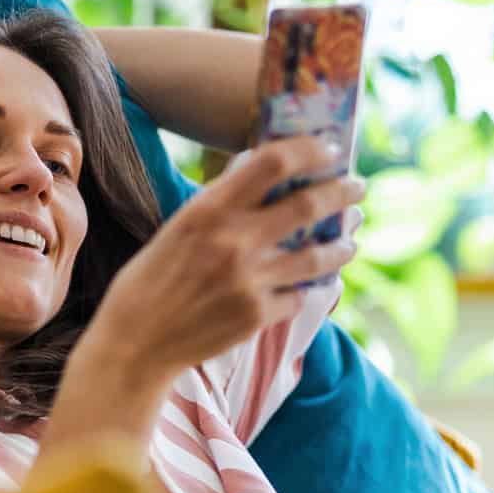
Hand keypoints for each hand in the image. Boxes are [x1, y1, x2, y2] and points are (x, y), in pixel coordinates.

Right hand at [76, 136, 362, 389]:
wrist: (136, 343)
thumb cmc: (150, 280)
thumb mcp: (178, 228)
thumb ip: (219, 204)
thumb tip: (259, 173)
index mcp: (209, 210)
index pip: (273, 162)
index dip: (309, 150)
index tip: (329, 149)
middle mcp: (234, 241)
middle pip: (308, 205)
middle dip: (342, 192)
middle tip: (357, 187)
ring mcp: (250, 280)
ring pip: (318, 255)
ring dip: (341, 244)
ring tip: (350, 240)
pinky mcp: (258, 315)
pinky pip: (300, 295)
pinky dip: (310, 288)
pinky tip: (316, 283)